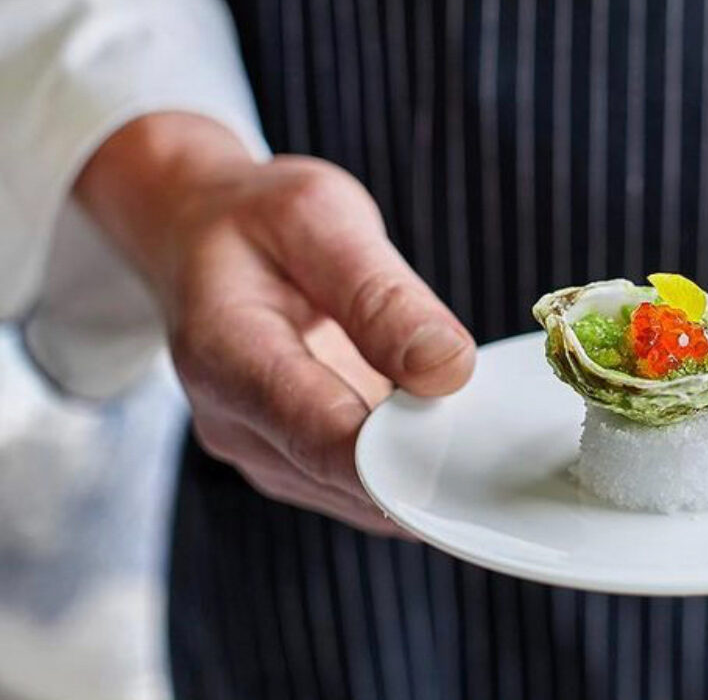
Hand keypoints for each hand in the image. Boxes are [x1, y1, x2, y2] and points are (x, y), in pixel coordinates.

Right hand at [77, 114, 474, 534]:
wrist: (198, 236)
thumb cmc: (257, 220)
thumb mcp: (319, 218)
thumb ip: (381, 295)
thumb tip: (448, 368)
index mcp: (226, 357)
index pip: (322, 436)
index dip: (403, 455)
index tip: (474, 446)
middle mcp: (235, 424)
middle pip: (348, 480)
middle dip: (427, 463)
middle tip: (499, 433)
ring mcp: (263, 453)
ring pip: (362, 498)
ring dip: (424, 469)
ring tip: (474, 421)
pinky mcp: (292, 463)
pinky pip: (363, 488)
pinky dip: (411, 465)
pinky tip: (447, 428)